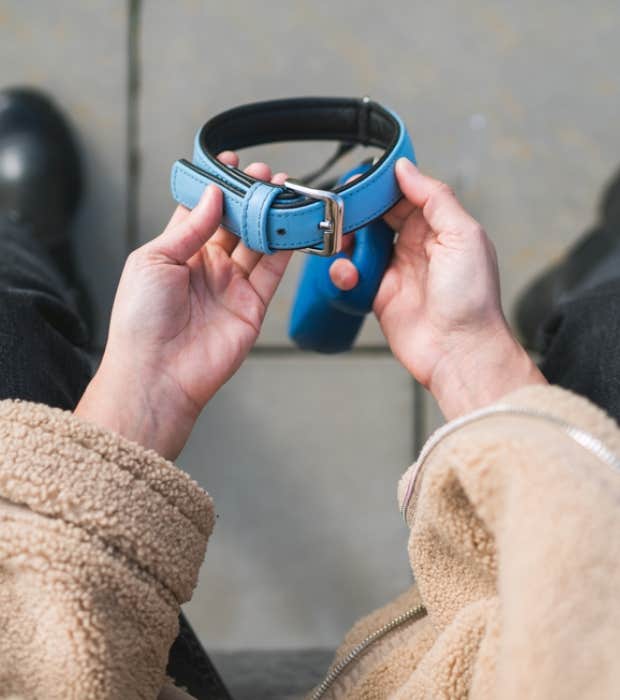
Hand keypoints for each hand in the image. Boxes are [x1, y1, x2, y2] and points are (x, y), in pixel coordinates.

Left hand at [76, 154, 291, 458]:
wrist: (158, 372)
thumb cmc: (141, 320)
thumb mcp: (154, 260)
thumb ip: (189, 227)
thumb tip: (214, 195)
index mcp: (177, 253)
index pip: (201, 211)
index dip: (217, 187)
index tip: (230, 163)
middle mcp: (206, 267)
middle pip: (235, 224)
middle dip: (250, 197)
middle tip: (265, 175)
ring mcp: (231, 286)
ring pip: (257, 243)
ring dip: (270, 217)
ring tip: (284, 190)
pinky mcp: (252, 305)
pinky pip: (273, 270)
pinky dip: (286, 247)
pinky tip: (292, 224)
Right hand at [330, 158, 545, 419]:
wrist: (459, 351)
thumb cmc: (472, 299)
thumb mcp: (463, 235)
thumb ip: (434, 198)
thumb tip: (405, 169)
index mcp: (440, 228)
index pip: (405, 195)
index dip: (382, 186)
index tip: (359, 179)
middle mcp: (417, 246)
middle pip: (378, 217)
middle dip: (358, 211)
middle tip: (340, 209)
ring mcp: (396, 270)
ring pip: (361, 243)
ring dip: (347, 241)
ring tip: (342, 244)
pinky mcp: (378, 295)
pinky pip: (353, 274)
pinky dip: (344, 271)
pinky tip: (349, 275)